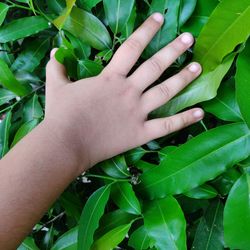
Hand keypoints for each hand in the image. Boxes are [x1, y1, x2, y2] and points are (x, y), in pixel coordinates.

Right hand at [44, 13, 203, 173]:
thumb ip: (57, 67)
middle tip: (189, 39)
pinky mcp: (140, 133)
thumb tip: (55, 52)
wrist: (66, 144)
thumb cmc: (61, 115)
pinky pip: (167, 126)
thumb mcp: (56, 86)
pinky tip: (200, 113)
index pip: (132, 47)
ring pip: (165, 92)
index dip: (147, 31)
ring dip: (183, 78)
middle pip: (155, 66)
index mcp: (110, 78)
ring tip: (198, 67)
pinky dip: (184, 120)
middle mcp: (128, 92)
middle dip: (173, 50)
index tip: (159, 19)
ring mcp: (137, 113)